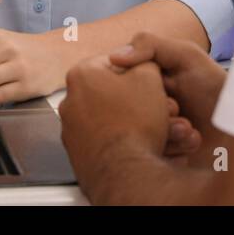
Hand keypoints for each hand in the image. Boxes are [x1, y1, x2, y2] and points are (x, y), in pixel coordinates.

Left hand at [58, 55, 170, 201]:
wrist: (125, 173)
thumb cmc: (135, 123)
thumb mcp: (150, 78)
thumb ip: (144, 62)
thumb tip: (141, 63)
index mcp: (82, 74)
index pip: (115, 62)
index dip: (140, 72)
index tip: (152, 83)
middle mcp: (70, 101)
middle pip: (114, 94)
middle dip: (142, 101)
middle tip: (163, 109)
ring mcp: (72, 129)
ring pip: (114, 119)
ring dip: (138, 122)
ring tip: (162, 130)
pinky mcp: (79, 153)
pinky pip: (107, 141)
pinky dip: (126, 141)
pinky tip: (146, 145)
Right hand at [110, 32, 225, 160]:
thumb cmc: (216, 88)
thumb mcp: (187, 56)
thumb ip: (151, 44)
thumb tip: (113, 57)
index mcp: (140, 82)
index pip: (117, 84)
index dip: (136, 90)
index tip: (165, 94)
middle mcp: (140, 108)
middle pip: (125, 114)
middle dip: (155, 114)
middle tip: (178, 111)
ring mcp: (149, 136)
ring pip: (138, 138)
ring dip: (166, 134)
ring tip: (189, 131)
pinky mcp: (158, 161)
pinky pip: (148, 161)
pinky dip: (172, 151)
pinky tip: (191, 144)